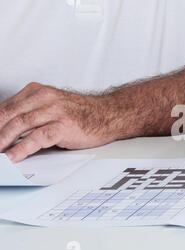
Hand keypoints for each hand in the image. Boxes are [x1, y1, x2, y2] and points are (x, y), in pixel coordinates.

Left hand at [0, 82, 116, 161]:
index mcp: (37, 91)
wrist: (109, 115)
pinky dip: (21, 149)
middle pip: (7, 115)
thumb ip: (31, 114)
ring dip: (2, 141)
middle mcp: (44, 98)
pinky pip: (37, 138)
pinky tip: (12, 158)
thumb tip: (8, 132)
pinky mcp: (63, 126)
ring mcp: (54, 111)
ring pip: (19, 125)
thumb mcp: (52, 106)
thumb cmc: (81, 114)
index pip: (5, 107)